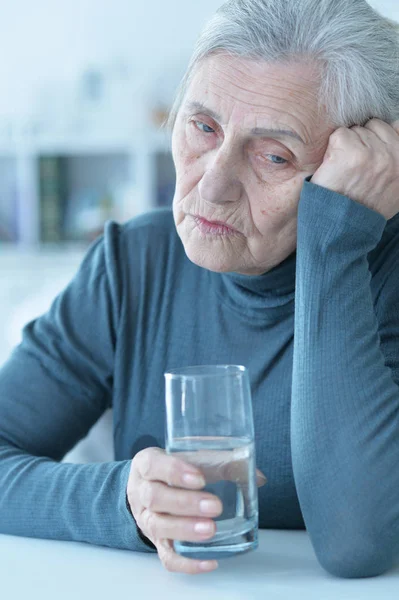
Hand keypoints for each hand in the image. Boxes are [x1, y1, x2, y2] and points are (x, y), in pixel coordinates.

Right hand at [127, 447, 266, 573]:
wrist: (146, 487)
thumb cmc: (172, 470)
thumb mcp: (187, 458)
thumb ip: (219, 462)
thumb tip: (257, 477)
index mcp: (147, 464)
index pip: (154, 465)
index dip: (174, 471)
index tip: (199, 478)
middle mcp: (141, 492)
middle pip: (155, 498)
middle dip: (186, 503)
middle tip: (214, 506)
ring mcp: (146, 519)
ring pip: (158, 526)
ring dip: (185, 530)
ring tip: (211, 530)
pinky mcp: (156, 543)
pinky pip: (166, 557)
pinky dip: (188, 562)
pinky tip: (209, 561)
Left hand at [311, 119, 398, 219]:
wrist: (343, 229)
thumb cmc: (364, 208)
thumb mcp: (396, 188)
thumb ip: (397, 160)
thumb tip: (396, 126)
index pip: (395, 126)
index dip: (376, 141)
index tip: (366, 160)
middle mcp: (395, 156)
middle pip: (373, 126)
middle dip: (362, 141)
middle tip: (354, 169)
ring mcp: (374, 153)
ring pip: (355, 130)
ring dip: (346, 147)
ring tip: (344, 172)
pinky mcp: (351, 153)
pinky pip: (339, 135)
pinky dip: (332, 150)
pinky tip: (334, 169)